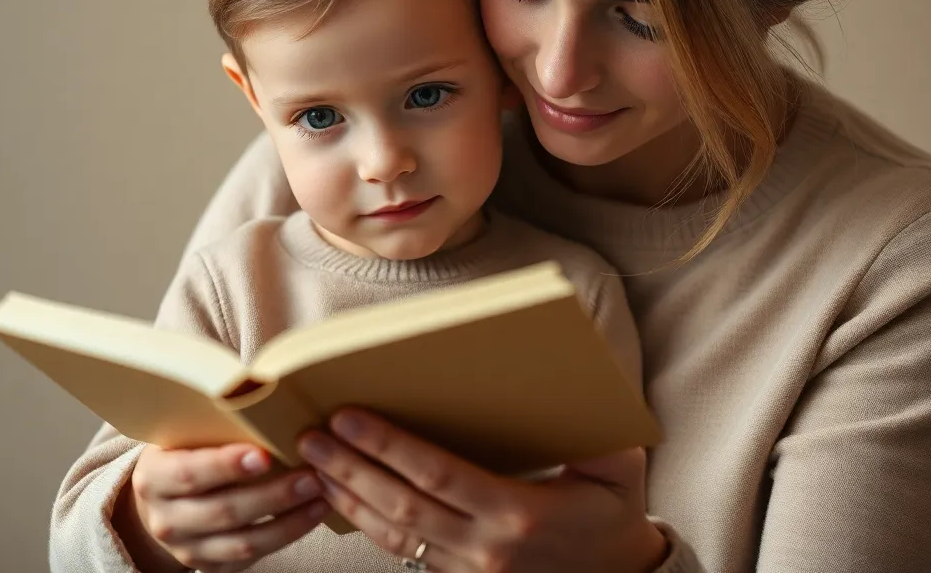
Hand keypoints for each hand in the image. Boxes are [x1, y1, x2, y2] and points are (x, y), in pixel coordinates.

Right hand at [117, 442, 330, 572]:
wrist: (164, 499)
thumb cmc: (187, 452)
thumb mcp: (186, 434)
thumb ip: (216, 423)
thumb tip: (265, 394)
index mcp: (154, 476)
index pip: (190, 472)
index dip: (226, 465)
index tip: (264, 455)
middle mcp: (166, 518)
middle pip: (223, 511)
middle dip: (272, 495)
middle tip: (311, 476)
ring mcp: (187, 548)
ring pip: (242, 542)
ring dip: (287, 521)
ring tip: (320, 496)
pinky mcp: (210, 567)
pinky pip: (252, 558)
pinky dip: (285, 536)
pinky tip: (311, 515)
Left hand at [297, 409, 667, 572]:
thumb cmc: (613, 512)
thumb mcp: (618, 467)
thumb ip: (596, 431)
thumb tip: (573, 378)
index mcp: (519, 513)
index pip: (438, 476)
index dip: (388, 446)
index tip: (350, 416)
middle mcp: (487, 548)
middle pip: (402, 506)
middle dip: (351, 467)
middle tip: (312, 434)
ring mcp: (469, 570)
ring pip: (394, 534)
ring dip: (348, 497)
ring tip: (314, 463)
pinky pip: (404, 552)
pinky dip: (366, 524)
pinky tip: (343, 497)